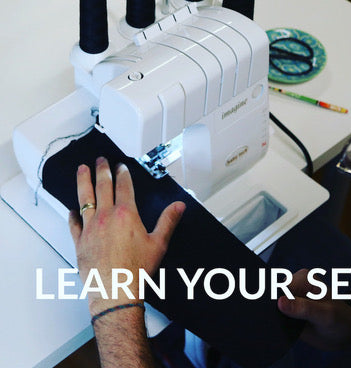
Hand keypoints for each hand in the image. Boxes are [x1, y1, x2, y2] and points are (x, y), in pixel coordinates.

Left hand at [69, 157, 184, 315]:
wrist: (116, 291)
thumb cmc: (136, 270)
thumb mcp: (159, 243)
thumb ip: (168, 221)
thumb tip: (178, 206)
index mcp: (126, 214)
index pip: (124, 186)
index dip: (122, 174)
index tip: (121, 166)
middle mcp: (106, 217)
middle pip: (102, 186)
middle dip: (102, 170)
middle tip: (100, 160)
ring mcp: (90, 228)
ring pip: (85, 198)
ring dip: (83, 182)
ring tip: (82, 170)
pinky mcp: (80, 242)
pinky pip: (74, 223)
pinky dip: (72, 214)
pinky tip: (72, 210)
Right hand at [277, 269, 350, 349]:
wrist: (349, 332)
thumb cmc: (341, 321)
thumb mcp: (325, 316)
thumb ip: (304, 308)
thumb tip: (280, 302)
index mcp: (303, 278)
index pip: (279, 287)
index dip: (272, 301)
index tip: (273, 315)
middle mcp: (295, 284)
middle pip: (273, 295)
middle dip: (273, 309)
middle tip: (288, 322)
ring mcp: (292, 296)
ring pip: (272, 305)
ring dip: (275, 317)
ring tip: (293, 325)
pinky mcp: (291, 308)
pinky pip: (277, 313)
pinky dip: (278, 321)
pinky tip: (291, 327)